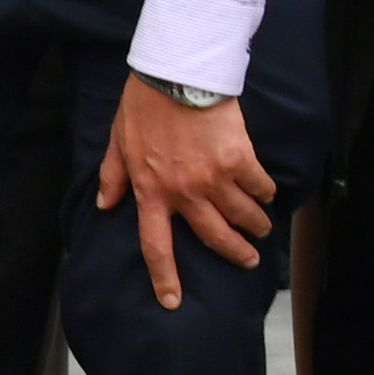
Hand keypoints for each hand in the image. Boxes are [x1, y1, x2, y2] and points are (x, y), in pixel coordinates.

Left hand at [96, 76, 277, 307]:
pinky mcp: (238, 158)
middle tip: (248, 260)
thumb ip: (114, 176)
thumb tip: (106, 205)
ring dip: (255, 225)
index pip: (156, 245)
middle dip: (234, 253)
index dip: (164, 277)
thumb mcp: (118, 142)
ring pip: (241, 215)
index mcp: (150, 191)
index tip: (172, 301)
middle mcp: (183, 192)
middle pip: (213, 236)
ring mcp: (212, 178)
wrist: (177, 73)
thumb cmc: (144, 105)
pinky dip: (265, 192)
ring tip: (261, 228)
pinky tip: (267, 194)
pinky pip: (258, 186)